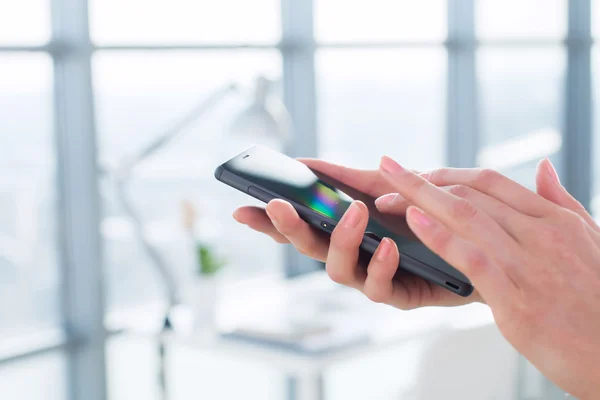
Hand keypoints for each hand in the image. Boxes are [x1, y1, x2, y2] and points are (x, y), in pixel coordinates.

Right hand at [233, 159, 482, 308]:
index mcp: (344, 231)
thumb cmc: (430, 215)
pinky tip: (388, 246)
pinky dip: (380, 265)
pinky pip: (380, 288)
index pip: (298, 226)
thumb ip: (352, 180)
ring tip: (355, 213)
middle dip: (289, 227)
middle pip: (308, 248)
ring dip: (341, 239)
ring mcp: (372, 277)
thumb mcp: (389, 188)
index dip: (269, 221)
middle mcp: (352, 256)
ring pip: (337, 270)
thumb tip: (309, 163)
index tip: (243, 207)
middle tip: (279, 205)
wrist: (482, 245)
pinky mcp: (401, 295)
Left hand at [375, 156, 599, 398]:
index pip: (492, 182)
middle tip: (387, 171)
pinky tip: (413, 222)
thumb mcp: (589, 241)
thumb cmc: (599, 302)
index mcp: (554, 220)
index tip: (418, 170)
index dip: (448, 172)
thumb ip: (561, 202)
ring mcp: (529, 266)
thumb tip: (542, 165)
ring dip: (420, 201)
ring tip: (384, 194)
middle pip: (470, 194)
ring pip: (467, 218)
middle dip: (423, 182)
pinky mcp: (517, 299)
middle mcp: (542, 235)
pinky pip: (472, 257)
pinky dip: (440, 236)